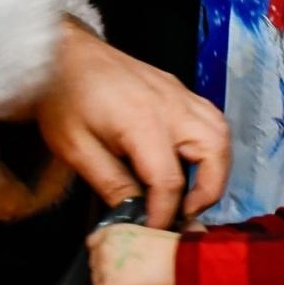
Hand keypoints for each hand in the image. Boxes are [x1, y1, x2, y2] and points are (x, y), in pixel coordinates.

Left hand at [36, 23, 230, 228]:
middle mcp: (170, 105)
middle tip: (185, 214)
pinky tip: (188, 162)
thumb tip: (135, 218)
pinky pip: (209, 118)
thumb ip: (110, 184)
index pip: (169, 181)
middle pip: (214, 151)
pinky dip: (210, 145)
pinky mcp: (177, 89)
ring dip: (216, 167)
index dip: (164, 215)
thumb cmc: (63, 96)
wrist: (62, 51)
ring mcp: (178, 93)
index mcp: (142, 122)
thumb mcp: (75, 148)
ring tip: (192, 192)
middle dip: (209, 191)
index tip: (154, 233)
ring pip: (221, 132)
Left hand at [88, 223, 179, 284]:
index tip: (113, 261)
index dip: (102, 253)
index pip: (93, 242)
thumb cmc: (172, 249)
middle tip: (123, 277)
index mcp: (113, 230)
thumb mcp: (146, 235)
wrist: (180, 266)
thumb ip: (129, 243)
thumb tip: (128, 255)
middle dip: (106, 270)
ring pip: (96, 281)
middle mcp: (103, 247)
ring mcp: (103, 269)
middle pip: (94, 263)